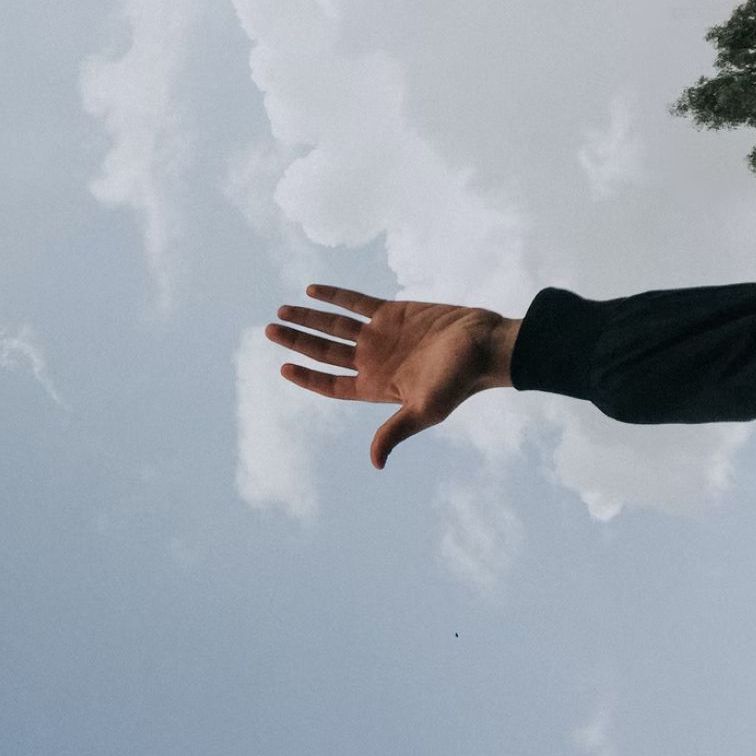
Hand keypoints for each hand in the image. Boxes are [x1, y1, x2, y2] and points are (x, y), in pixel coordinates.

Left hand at [266, 285, 519, 468]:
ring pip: (334, 325)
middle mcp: (372, 361)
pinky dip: (334, 296)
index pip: (330, 384)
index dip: (307, 378)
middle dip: (297, 340)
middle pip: (325, 351)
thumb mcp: (424, 410)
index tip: (283, 367)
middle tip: (269, 330)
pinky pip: (355, 302)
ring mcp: (380, 336)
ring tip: (281, 311)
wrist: (485, 345)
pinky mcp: (392, 312)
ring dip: (308, 318)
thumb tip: (375, 464)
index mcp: (375, 387)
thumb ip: (394, 431)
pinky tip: (310, 291)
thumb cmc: (458, 381)